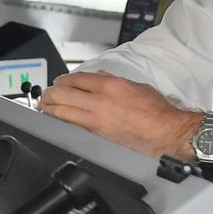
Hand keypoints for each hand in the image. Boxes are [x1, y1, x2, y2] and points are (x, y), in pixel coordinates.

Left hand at [35, 72, 199, 157]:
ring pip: (62, 112)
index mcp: (110, 85)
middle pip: (62, 94)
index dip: (63, 80)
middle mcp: (100, 101)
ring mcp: (96, 120)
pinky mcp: (97, 136)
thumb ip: (113, 80)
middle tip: (48, 94)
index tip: (60, 82)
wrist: (166, 132)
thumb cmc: (157, 111)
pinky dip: (61, 122)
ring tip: (46, 106)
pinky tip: (56, 121)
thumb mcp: (135, 86)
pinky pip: (72, 127)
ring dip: (50, 108)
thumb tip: (98, 77)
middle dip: (51, 93)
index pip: (76, 78)